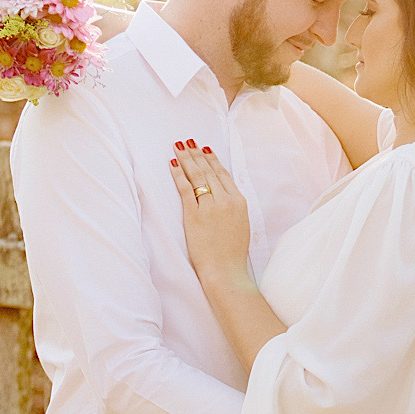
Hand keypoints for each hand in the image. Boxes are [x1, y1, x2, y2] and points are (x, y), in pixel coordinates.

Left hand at [171, 143, 251, 281]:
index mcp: (239, 201)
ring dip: (187, 159)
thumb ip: (233, 207)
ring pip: (197, 176)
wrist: (225, 270)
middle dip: (197, 155)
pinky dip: (178, 175)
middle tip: (189, 142)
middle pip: (208, 171)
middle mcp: (225, 200)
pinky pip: (185, 189)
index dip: (213, 160)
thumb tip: (224, 194)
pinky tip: (172, 164)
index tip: (205, 149)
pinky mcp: (194, 215)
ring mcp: (209, 207)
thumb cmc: (233, 253)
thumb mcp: (241, 224)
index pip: (223, 174)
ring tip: (179, 147)